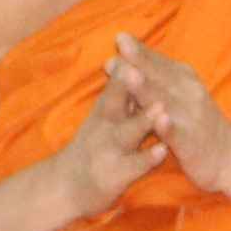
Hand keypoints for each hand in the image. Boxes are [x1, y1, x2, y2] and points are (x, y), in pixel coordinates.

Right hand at [61, 60, 168, 210]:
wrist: (67, 189)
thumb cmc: (92, 147)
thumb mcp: (101, 118)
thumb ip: (117, 95)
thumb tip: (128, 62)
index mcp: (103, 111)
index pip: (114, 82)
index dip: (123, 62)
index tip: (129, 41)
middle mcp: (104, 127)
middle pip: (116, 101)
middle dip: (128, 85)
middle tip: (138, 67)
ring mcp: (110, 151)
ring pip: (128, 133)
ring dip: (143, 120)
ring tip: (160, 109)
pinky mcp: (116, 175)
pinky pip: (135, 166)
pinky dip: (148, 158)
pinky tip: (162, 151)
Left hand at [105, 34, 230, 195]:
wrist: (230, 157)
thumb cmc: (195, 122)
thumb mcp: (175, 94)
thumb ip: (149, 79)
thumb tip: (114, 62)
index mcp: (183, 78)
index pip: (157, 61)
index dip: (139, 51)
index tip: (120, 37)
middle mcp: (189, 92)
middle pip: (159, 75)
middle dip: (140, 60)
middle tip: (121, 43)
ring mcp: (191, 116)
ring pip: (165, 100)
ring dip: (148, 88)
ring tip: (131, 75)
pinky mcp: (192, 142)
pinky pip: (177, 133)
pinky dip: (168, 126)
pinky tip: (159, 120)